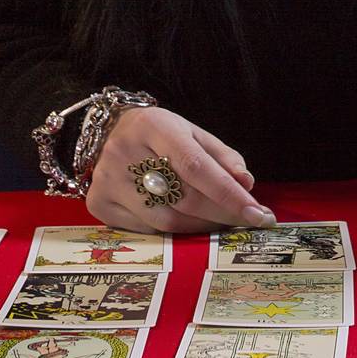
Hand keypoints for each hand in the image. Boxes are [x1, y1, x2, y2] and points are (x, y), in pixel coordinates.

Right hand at [85, 106, 276, 234]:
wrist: (108, 131)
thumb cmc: (159, 133)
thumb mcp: (191, 132)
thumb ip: (221, 156)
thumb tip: (246, 183)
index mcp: (153, 126)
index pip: (196, 165)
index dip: (228, 193)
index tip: (257, 212)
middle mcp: (125, 152)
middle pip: (183, 198)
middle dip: (223, 214)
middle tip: (250, 221)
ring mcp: (108, 181)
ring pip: (167, 221)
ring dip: (203, 227)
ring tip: (222, 222)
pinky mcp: (99, 204)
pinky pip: (148, 231)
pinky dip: (175, 231)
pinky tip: (189, 223)